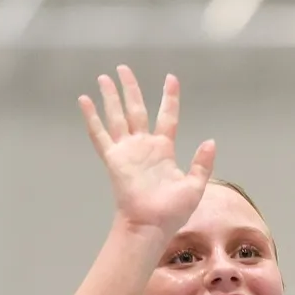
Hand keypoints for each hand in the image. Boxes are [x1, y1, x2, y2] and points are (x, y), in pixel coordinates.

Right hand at [78, 66, 215, 236]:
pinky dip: (91, 118)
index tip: (170, 78)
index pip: (167, 116)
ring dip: (110, 97)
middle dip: (130, 89)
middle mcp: (143, 146)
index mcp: (164, 150)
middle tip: (123, 68)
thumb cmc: (173, 211)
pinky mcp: (113, 159)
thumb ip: (202, 163)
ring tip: (104, 77)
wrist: (151, 225)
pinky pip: (100, 135)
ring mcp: (127, 151)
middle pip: (136, 109)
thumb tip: (210, 141)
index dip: (169, 97)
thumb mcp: (195, 186)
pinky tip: (84, 101)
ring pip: (117, 116)